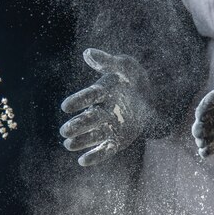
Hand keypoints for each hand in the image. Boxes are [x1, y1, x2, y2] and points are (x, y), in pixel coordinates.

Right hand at [60, 48, 150, 165]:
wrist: (149, 97)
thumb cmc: (132, 78)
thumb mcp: (125, 66)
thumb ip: (107, 61)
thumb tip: (88, 53)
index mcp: (102, 91)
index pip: (90, 96)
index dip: (79, 100)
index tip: (66, 107)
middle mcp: (101, 110)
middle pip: (89, 118)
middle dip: (77, 125)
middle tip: (65, 131)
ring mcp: (108, 126)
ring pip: (93, 135)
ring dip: (81, 141)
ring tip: (69, 145)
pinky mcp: (116, 140)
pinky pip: (105, 149)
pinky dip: (95, 156)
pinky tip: (82, 161)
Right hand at [192, 60, 213, 157]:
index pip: (209, 103)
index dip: (204, 108)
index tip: (200, 114)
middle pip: (204, 122)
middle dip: (200, 127)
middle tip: (198, 132)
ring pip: (208, 135)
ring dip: (204, 140)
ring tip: (201, 143)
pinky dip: (211, 149)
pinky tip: (205, 153)